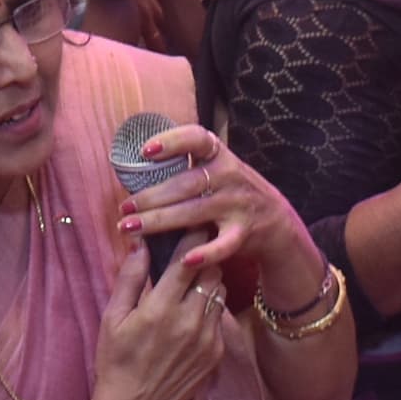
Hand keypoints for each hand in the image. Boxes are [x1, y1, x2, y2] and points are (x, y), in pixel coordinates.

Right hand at [83, 243, 228, 399]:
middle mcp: (189, 321)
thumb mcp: (113, 318)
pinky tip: (192, 310)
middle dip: (202, 256)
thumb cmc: (115, 362)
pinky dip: (209, 306)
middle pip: (210, 271)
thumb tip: (140, 243)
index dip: (191, 236)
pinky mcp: (216, 354)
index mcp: (160, 309)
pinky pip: (219, 317)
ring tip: (192, 277)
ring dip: (208, 280)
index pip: (187, 259)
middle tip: (193, 247)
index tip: (192, 221)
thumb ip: (129, 278)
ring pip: (219, 292)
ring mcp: (207, 339)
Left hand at [110, 120, 316, 289]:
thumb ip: (187, 167)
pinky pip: (223, 245)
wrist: (276, 221)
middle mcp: (230, 176)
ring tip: (130, 227)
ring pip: (194, 213)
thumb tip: (135, 169)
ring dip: (159, 222)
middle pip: (185, 184)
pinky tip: (183, 261)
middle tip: (124, 207)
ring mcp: (237, 205)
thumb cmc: (232, 191)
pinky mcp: (244, 233)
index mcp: (220, 156)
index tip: (145, 151)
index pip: (197, 139)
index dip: (172, 141)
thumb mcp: (218, 169)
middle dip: (151, 196)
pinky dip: (205, 254)